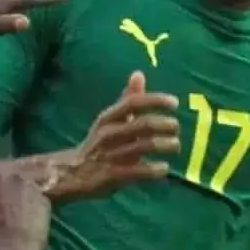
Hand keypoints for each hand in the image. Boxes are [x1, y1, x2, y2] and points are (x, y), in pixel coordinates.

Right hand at [0, 157, 51, 249]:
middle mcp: (18, 179)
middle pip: (13, 180)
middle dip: (9, 191)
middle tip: (4, 212)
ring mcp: (34, 190)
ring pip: (27, 189)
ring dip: (23, 199)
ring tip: (16, 219)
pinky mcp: (46, 204)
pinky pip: (38, 202)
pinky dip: (34, 209)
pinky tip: (27, 223)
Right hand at [37, 72, 179, 201]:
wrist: (73, 173)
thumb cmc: (99, 142)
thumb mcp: (110, 119)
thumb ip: (128, 99)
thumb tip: (139, 73)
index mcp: (108, 118)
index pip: (133, 102)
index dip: (156, 100)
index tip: (175, 103)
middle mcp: (109, 134)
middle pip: (143, 124)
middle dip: (165, 125)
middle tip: (176, 127)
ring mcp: (110, 155)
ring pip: (144, 146)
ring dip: (165, 145)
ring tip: (175, 145)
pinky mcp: (113, 175)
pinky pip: (138, 171)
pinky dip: (154, 170)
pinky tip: (165, 169)